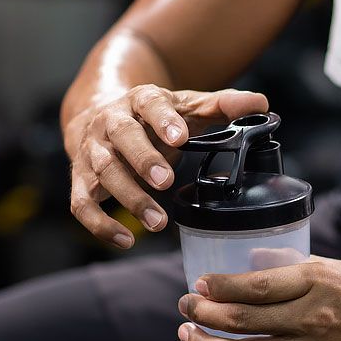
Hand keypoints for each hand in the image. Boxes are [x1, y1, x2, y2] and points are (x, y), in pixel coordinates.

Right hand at [66, 86, 268, 247]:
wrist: (99, 117)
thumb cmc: (151, 117)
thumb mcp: (186, 106)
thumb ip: (221, 106)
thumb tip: (259, 104)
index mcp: (139, 100)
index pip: (149, 103)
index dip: (163, 120)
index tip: (180, 138)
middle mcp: (109, 122)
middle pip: (121, 136)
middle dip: (143, 159)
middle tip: (166, 181)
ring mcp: (92, 151)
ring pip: (103, 172)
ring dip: (129, 197)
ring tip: (158, 222)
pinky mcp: (80, 179)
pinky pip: (82, 204)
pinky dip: (100, 225)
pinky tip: (126, 240)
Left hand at [175, 255, 340, 340]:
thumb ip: (298, 270)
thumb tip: (254, 267)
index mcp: (318, 285)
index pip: (256, 287)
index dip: (219, 287)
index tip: (200, 284)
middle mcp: (310, 320)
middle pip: (240, 320)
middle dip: (202, 312)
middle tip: (186, 305)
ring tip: (188, 334)